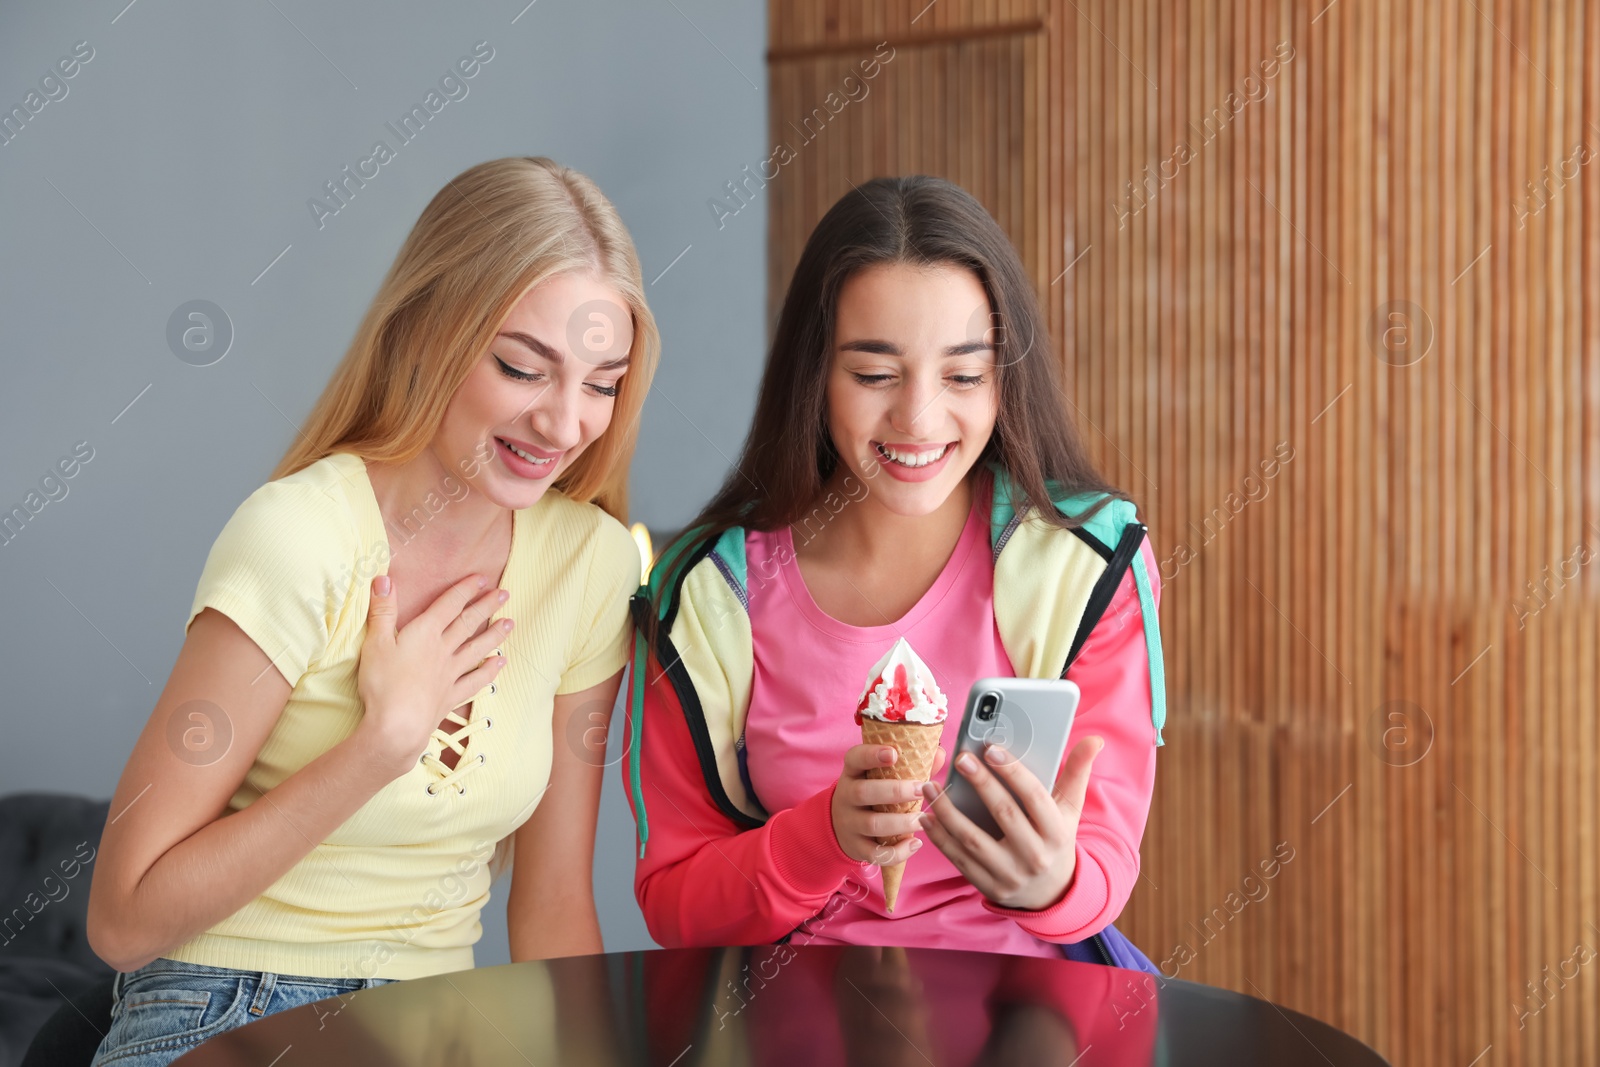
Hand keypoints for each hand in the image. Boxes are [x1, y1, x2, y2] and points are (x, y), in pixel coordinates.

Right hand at [355, 573, 512, 774]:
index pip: (449, 605)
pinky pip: (475, 680)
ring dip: (494, 635)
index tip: (481, 578)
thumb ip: (382, 611)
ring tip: (511, 623)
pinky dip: (489, 671)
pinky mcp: (451, 696)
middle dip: (486, 606)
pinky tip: (500, 663)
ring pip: (477, 649)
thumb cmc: (383, 683)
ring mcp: (450, 674)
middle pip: (468, 623)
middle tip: (505, 595)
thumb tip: (383, 579)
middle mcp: (443, 650)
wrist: (398, 725)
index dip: (465, 589)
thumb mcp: (375, 642)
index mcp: (425, 633)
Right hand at [830, 743, 948, 864]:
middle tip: (921, 791)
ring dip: (901, 823)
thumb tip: (940, 754)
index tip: (893, 754)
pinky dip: (897, 851)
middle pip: (864, 793)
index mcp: (853, 773)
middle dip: (895, 791)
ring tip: (923, 820)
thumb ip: (910, 766)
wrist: (840, 826)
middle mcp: (847, 797)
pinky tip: (915, 844)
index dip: (871, 754)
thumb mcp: (879, 777)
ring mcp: (849, 824)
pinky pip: (875, 853)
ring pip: (872, 824)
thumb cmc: (872, 795)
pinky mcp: (856, 847)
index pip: (855, 758)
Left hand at [918, 736, 1102, 909]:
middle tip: (961, 758)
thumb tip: (1093, 739)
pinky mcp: (989, 887)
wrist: (1052, 894)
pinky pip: (959, 860)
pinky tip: (926, 816)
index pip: (1035, 797)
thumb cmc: (1057, 840)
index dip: (1013, 771)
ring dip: (948, 812)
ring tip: (930, 786)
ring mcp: (1010, 875)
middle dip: (981, 783)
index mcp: (1057, 833)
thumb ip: (1078, 773)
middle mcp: (1035, 856)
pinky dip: (939, 838)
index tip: (992, 749)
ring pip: (973, 840)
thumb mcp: (1071, 810)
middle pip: (1004, 813)